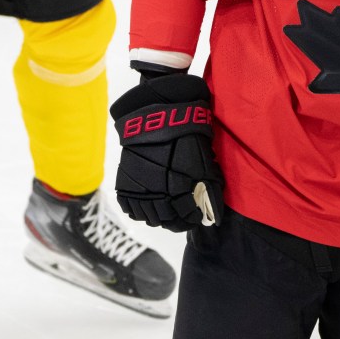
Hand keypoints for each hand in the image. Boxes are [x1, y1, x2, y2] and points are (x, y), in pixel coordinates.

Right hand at [110, 72, 224, 231]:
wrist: (157, 117)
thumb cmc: (186, 138)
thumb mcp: (204, 163)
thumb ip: (209, 189)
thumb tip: (214, 214)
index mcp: (179, 191)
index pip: (185, 219)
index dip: (192, 220)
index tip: (196, 217)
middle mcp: (157, 195)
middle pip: (165, 221)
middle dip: (176, 221)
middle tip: (181, 216)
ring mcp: (138, 190)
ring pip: (147, 217)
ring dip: (157, 217)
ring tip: (165, 211)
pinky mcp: (125, 184)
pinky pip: (129, 207)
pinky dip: (139, 210)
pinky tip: (147, 205)